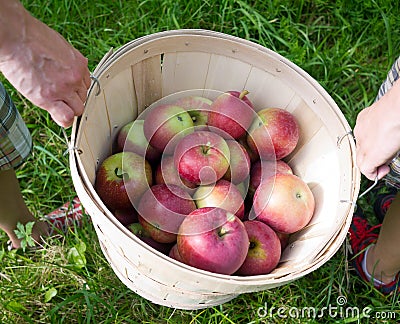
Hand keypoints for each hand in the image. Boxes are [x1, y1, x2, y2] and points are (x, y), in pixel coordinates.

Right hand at [0, 2, 90, 127]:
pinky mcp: (49, 98)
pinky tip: (57, 114)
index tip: (66, 88)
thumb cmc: (31, 37)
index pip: (86, 84)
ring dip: (68, 108)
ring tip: (54, 102)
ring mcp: (64, 88)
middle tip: (57, 94)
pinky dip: (64, 119)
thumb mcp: (60, 45)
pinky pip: (66, 117)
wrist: (15, 37)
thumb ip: (68, 61)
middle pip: (83, 97)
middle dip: (72, 98)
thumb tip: (68, 68)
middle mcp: (75, 77)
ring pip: (77, 109)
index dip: (75, 88)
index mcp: (79, 64)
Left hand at [354, 80, 399, 179]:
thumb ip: (385, 128)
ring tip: (384, 166)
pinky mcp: (368, 156)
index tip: (384, 148)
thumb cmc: (396, 109)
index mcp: (364, 121)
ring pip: (361, 161)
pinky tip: (382, 171)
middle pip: (361, 150)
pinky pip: (366, 170)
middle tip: (385, 158)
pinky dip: (373, 173)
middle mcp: (360, 133)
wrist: (395, 109)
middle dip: (372, 156)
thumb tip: (390, 139)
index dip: (374, 145)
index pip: (364, 137)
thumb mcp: (387, 118)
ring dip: (373, 166)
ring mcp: (363, 145)